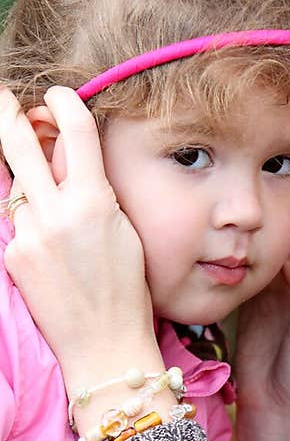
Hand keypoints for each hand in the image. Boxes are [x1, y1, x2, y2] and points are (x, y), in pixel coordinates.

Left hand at [0, 86, 158, 395]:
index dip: (64, 102)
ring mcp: (30, 233)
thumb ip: (95, 191)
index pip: (76, 130)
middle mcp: (57, 212)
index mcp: (95, 201)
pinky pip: (17, 226)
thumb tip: (67, 158)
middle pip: (20, 143)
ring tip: (54, 219)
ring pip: (19, 189)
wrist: (105, 344)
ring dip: (30, 190)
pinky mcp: (14, 255)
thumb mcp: (124, 231)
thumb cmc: (127, 290)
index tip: (58, 95)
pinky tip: (52, 259)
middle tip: (5, 99)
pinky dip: (30, 230)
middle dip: (9, 114)